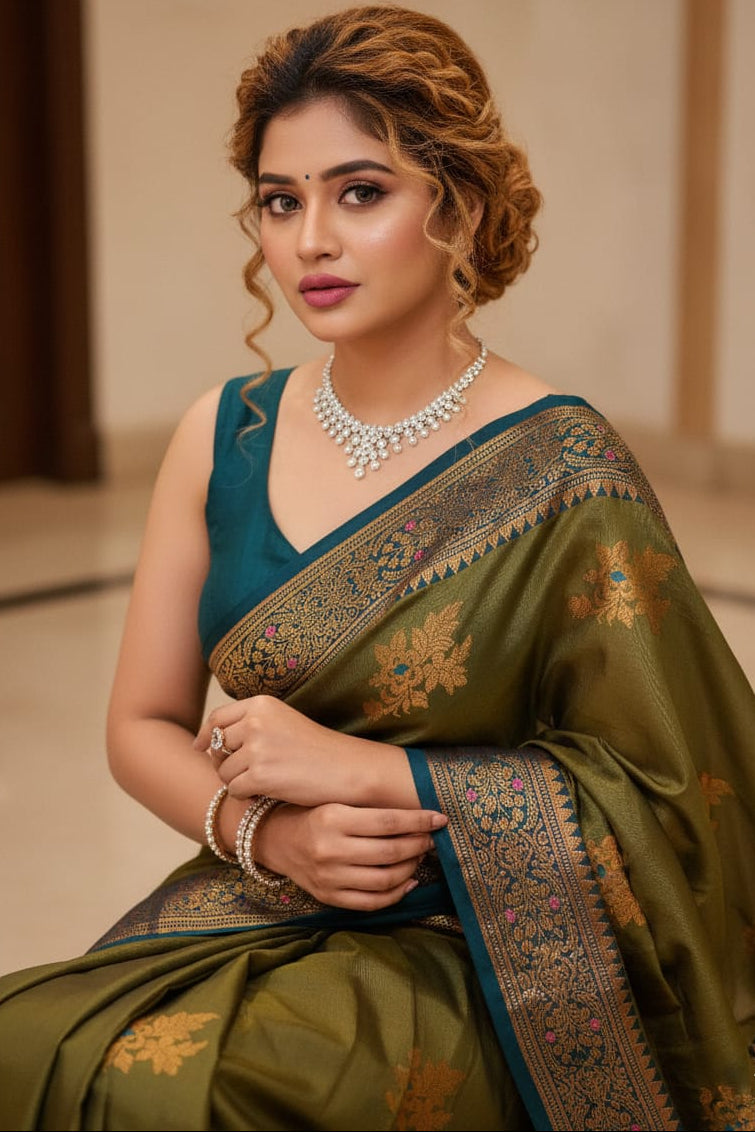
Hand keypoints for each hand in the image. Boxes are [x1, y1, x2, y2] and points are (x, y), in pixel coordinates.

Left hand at [193, 695, 416, 808]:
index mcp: (261, 704)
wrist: (347, 769)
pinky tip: (266, 795)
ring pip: (223, 772)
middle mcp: (255, 721)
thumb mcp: (282, 723)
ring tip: (264, 784)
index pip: (217, 718)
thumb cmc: (317, 750)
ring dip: (238, 782)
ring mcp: (256, 748)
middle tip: (246, 774)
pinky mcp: (259, 775)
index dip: (205, 735)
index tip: (199, 748)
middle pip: (216, 746)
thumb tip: (205, 745)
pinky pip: (234, 791)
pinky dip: (247, 797)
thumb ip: (249, 725)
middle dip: (224, 764)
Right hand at [259, 802, 446, 910]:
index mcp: (333, 818)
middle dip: (419, 844)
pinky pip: (371, 902)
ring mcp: (329, 877)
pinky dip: (396, 893)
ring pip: (385, 878)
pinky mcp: (329, 896)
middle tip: (431, 838)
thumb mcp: (335, 801)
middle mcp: (330, 849)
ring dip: (411, 867)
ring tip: (418, 856)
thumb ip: (370, 809)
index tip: (439, 818)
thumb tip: (418, 815)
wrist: (275, 839)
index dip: (419, 821)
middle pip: (390, 851)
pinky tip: (409, 881)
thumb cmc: (312, 813)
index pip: (388, 821)